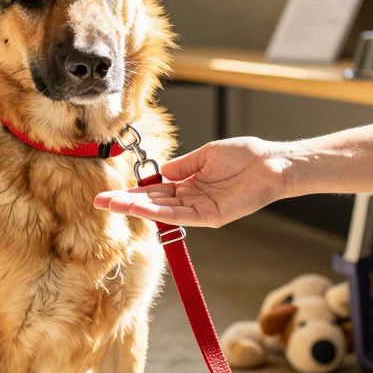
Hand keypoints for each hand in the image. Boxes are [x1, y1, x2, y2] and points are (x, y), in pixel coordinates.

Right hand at [93, 137, 294, 227]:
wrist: (273, 163)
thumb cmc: (245, 156)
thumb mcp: (205, 155)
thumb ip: (182, 166)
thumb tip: (159, 173)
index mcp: (189, 184)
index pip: (154, 192)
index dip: (132, 193)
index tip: (110, 194)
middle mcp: (192, 200)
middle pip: (153, 203)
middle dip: (125, 203)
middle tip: (99, 203)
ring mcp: (201, 210)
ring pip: (162, 211)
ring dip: (135, 209)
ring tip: (111, 205)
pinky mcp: (212, 217)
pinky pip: (180, 215)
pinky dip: (159, 212)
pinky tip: (140, 208)